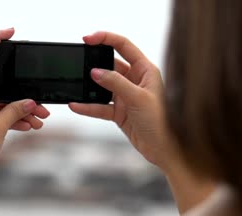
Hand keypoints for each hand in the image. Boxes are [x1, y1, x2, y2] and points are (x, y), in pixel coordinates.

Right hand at [69, 32, 173, 169]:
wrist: (164, 150)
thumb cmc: (162, 122)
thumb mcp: (138, 98)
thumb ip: (116, 83)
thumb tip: (96, 72)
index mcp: (145, 70)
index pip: (124, 46)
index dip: (105, 39)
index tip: (88, 39)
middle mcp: (135, 80)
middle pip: (110, 65)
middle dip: (94, 64)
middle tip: (79, 64)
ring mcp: (126, 96)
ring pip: (103, 86)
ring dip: (89, 87)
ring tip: (76, 86)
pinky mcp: (119, 112)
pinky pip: (100, 106)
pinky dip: (88, 106)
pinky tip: (76, 105)